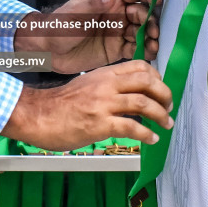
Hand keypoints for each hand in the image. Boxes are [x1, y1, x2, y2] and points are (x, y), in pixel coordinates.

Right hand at [1, 59, 171, 150]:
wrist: (38, 115)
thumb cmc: (60, 104)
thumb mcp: (87, 85)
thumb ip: (108, 87)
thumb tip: (130, 98)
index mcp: (104, 74)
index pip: (140, 67)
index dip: (157, 78)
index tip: (161, 90)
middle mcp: (106, 85)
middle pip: (147, 82)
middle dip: (165, 95)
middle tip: (169, 107)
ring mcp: (103, 103)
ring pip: (144, 103)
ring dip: (161, 115)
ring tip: (166, 124)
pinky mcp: (100, 123)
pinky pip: (132, 127)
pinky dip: (147, 134)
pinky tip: (151, 139)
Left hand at [15, 0, 158, 72]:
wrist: (48, 51)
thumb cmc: (58, 26)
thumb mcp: (74, 13)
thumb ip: (93, 5)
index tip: (157, 1)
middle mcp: (117, 14)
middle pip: (143, 13)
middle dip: (151, 20)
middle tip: (154, 32)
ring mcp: (118, 32)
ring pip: (142, 31)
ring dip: (151, 37)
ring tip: (155, 46)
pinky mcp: (117, 49)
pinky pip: (136, 48)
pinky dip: (145, 51)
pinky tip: (150, 54)